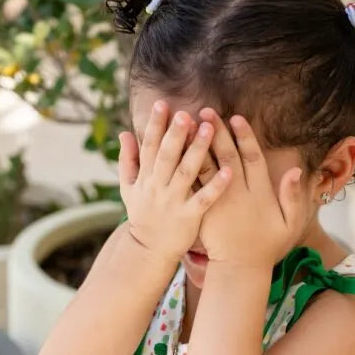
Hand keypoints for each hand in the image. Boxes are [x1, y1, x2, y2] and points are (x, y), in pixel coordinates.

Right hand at [118, 101, 231, 262]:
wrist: (148, 250)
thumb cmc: (142, 214)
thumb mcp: (128, 187)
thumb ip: (128, 160)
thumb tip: (125, 133)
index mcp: (145, 178)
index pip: (150, 147)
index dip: (155, 126)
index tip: (163, 104)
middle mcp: (158, 187)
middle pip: (167, 156)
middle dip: (176, 134)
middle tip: (186, 113)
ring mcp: (174, 202)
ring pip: (186, 172)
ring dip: (197, 151)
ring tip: (209, 129)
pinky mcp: (189, 217)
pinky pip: (204, 199)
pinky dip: (216, 186)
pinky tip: (229, 171)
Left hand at [196, 110, 307, 267]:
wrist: (239, 269)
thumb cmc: (267, 245)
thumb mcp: (289, 224)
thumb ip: (293, 196)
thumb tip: (296, 170)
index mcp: (259, 193)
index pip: (251, 158)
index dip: (244, 137)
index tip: (235, 117)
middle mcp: (237, 193)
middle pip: (225, 157)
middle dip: (216, 133)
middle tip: (205, 111)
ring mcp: (218, 201)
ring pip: (206, 168)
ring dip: (196, 145)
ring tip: (187, 125)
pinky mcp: (203, 210)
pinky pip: (194, 185)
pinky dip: (186, 167)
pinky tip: (177, 152)